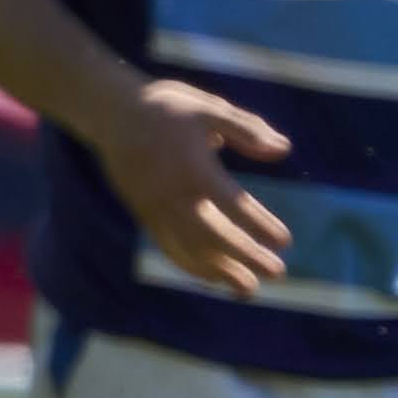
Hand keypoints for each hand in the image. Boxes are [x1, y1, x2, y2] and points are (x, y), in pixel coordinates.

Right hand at [90, 80, 291, 297]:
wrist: (113, 115)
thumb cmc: (168, 108)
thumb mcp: (210, 109)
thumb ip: (247, 130)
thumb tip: (284, 149)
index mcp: (195, 170)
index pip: (234, 205)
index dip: (260, 224)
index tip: (285, 241)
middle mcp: (174, 196)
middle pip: (213, 235)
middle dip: (245, 256)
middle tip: (277, 273)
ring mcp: (156, 209)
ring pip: (189, 248)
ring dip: (220, 271)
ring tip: (248, 289)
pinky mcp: (145, 215)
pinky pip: (169, 247)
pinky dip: (191, 265)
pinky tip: (213, 277)